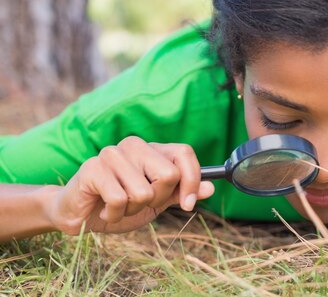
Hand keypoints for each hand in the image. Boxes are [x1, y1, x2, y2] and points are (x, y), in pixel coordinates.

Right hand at [46, 136, 213, 234]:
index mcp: (152, 150)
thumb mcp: (156, 202)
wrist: (80, 216)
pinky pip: (119, 199)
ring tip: (118, 206)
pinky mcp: (93, 168)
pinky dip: (114, 214)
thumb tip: (210, 188)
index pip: (184, 153)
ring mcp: (112, 154)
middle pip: (169, 174)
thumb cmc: (120, 205)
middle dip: (156, 199)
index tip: (187, 205)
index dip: (192, 180)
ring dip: (132, 209)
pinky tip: (104, 210)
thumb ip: (180, 193)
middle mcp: (134, 145)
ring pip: (144, 192)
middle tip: (137, 202)